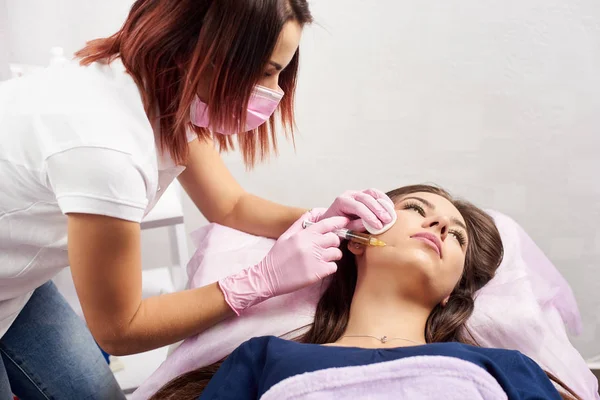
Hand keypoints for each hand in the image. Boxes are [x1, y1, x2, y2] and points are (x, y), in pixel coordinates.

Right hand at [218, 215, 348, 314]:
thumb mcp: (286, 236)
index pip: (326, 224)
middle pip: (334, 238)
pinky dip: (330, 268)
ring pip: (337, 253)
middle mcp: (310, 245)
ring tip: (324, 258)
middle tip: (328, 246)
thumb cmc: (277, 257)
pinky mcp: (317, 273)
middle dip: (334, 242)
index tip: (344, 222)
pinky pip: (333, 267)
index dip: (338, 221)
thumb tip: (313, 212)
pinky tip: (321, 268)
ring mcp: (315, 259)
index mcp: (303, 234)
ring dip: (333, 256)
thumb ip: (300, 224)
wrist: (267, 277)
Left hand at [317, 189, 394, 231]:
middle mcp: (350, 195)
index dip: (369, 216)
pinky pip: (376, 194)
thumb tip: (370, 225)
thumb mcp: (344, 229)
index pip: (357, 207)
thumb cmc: (337, 226)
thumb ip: (356, 226)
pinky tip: (390, 208)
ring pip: (372, 193)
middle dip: (378, 210)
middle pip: (366, 199)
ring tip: (391, 215)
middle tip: (387, 221)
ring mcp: (357, 193)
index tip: (378, 226)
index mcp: (341, 202)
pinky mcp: (365, 194)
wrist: (333, 220)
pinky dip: (384, 200)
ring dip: (383, 203)